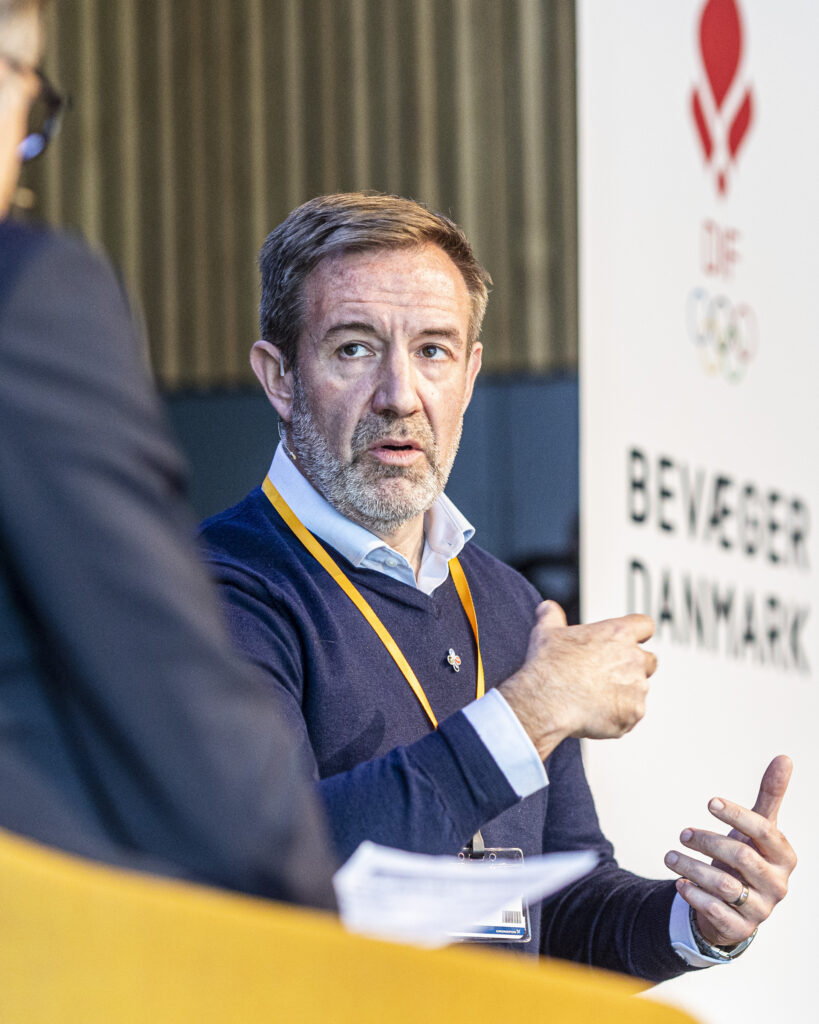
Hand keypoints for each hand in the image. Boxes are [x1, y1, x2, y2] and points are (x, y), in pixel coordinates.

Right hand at [498, 601, 657, 758]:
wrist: (547, 702)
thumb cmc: (548, 666)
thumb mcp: (546, 632)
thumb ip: (551, 616)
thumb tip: (547, 607)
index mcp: (618, 633)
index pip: (645, 625)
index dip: (638, 633)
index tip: (629, 641)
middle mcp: (634, 658)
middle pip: (649, 660)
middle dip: (634, 668)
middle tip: (608, 675)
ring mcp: (637, 687)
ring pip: (640, 690)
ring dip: (624, 694)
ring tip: (595, 698)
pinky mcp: (634, 712)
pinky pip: (632, 714)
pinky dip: (619, 716)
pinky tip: (596, 714)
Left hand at [664, 755, 795, 947]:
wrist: (740, 903)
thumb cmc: (749, 854)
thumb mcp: (758, 827)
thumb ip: (770, 795)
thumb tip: (784, 757)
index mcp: (784, 856)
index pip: (765, 831)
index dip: (738, 815)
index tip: (710, 802)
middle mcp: (777, 884)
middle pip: (742, 859)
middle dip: (708, 842)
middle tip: (682, 833)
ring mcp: (761, 909)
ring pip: (724, 886)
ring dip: (692, 868)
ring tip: (669, 857)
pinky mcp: (741, 929)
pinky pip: (717, 912)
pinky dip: (695, 896)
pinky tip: (679, 883)